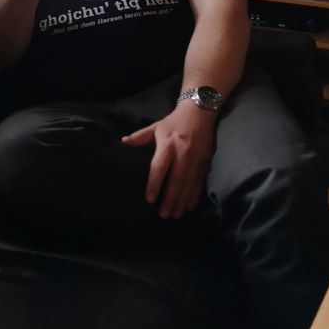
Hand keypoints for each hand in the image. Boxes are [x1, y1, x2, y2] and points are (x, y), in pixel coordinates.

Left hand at [121, 103, 216, 219]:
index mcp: (167, 145)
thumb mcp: (156, 127)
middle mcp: (182, 153)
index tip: (150, 200)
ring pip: (188, 184)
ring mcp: (195, 159)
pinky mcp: (205, 162)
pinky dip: (194, 196)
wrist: (199, 112)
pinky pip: (199, 182)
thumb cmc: (173, 122)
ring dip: (181, 201)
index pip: (159, 169)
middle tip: (163, 215)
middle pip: (175, 181)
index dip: (154, 185)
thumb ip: (140, 137)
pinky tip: (189, 207)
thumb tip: (123, 142)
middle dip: (170, 200)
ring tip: (175, 215)